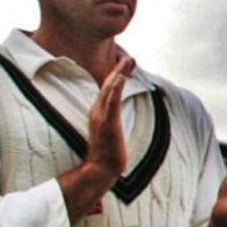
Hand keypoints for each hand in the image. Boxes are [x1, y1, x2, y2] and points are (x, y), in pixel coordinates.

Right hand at [59, 55, 132, 223]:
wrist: (100, 169)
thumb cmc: (106, 153)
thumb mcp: (110, 132)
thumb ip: (111, 121)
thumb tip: (117, 117)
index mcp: (98, 112)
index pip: (108, 89)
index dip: (116, 75)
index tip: (124, 63)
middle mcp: (98, 111)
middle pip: (109, 84)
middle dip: (119, 69)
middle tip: (129, 56)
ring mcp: (102, 116)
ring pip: (110, 89)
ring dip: (119, 72)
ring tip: (128, 59)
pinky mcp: (108, 122)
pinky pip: (112, 102)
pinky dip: (116, 88)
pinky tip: (121, 77)